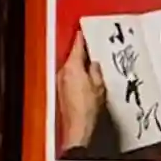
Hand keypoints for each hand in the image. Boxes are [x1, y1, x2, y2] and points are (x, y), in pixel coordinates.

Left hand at [57, 31, 105, 152]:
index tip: (85, 30)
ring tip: (93, 68)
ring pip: (72, 67)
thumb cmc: (88, 110)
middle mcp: (63, 72)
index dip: (82, 37)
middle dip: (83, 53)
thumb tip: (94, 64)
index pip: (77, 45)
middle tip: (94, 49)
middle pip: (73, 56)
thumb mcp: (99, 87)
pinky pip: (70, 78)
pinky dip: (78, 77)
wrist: (78, 130)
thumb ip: (96, 71)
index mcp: (72, 66)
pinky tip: (87, 82)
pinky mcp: (62, 92)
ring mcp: (61, 82)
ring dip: (81, 66)